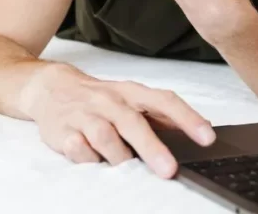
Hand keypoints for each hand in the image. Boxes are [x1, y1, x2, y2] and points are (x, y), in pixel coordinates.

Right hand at [21, 64, 215, 177]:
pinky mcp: (63, 130)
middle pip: (132, 122)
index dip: (187, 118)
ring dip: (118, 156)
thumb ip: (160, 115)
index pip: (163, 101)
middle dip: (152, 148)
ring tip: (127, 170)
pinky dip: (87, 158)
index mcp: (131, 92)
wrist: (51, 86)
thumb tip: (201, 130)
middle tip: (169, 170)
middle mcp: (109, 101)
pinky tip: (93, 160)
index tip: (206, 137)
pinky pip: (77, 147)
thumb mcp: (131, 98)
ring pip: (104, 136)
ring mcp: (85, 115)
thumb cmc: (99, 98)